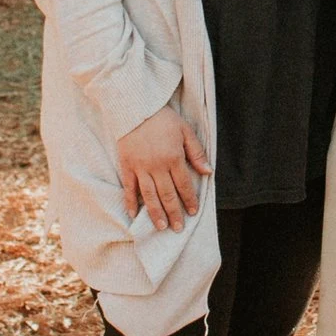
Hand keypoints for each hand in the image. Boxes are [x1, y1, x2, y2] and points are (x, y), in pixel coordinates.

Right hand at [117, 104, 210, 231]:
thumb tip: (208, 172)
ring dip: (156, 213)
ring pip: (149, 195)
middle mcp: (157, 166)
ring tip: (161, 227)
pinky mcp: (126, 165)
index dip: (189, 200)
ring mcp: (140, 167)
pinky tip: (133, 214)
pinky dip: (130, 202)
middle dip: (174, 213)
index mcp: (174, 158)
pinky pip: (129, 187)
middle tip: (178, 228)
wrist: (134, 107)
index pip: (184, 185)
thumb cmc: (162, 118)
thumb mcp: (185, 130)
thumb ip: (196, 152)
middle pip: (167, 195)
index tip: (193, 212)